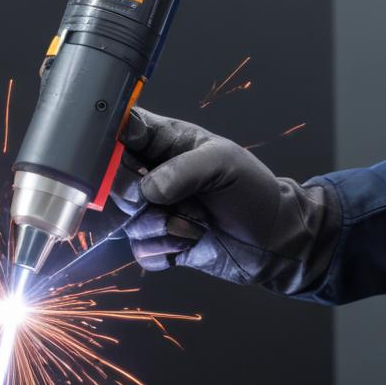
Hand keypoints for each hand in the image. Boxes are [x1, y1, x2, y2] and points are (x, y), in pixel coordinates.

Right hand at [114, 108, 339, 294]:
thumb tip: (148, 190)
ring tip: (195, 223)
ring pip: (126, 221)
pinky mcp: (159, 243)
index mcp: (165, 142)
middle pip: (112, 182)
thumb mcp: (224, 164)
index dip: (113, 147)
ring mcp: (154, 210)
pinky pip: (139, 250)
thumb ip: (183, 170)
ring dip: (161, 227)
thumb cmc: (254, 191)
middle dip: (138, 197)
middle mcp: (153, 174)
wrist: (273, 240)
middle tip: (164, 200)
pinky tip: (188, 244)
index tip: (130, 163)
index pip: (120, 133)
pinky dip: (163, 251)